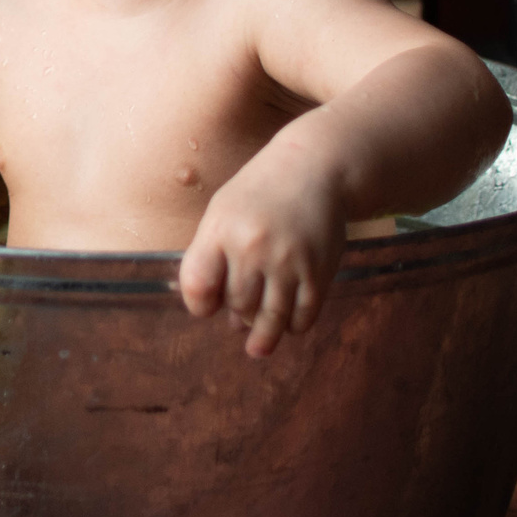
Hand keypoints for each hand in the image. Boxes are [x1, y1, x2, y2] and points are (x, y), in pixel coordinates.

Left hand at [177, 163, 344, 357]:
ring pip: (270, 318)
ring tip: (258, 348)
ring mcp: (287, 262)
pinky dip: (295, 326)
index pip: (197, 285)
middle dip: (237, 313)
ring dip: (264, 335)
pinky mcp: (319, 272)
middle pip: (237, 304)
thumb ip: (214, 256)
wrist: (316, 169)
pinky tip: (290, 325)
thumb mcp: (224, 211)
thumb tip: (221, 313)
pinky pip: (304, 315)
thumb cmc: (260, 192)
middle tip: (240, 315)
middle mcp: (252, 248)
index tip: (206, 308)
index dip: (199, 304)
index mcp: (221, 230)